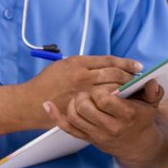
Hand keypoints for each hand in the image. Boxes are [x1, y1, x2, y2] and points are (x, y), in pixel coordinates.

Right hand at [24, 55, 141, 128]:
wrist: (28, 102)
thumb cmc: (45, 83)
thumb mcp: (63, 66)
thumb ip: (83, 65)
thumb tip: (105, 66)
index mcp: (78, 62)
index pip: (109, 61)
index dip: (126, 63)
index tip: (137, 66)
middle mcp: (82, 75)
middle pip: (115, 74)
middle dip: (129, 77)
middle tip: (139, 79)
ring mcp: (83, 92)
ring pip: (112, 88)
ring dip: (126, 89)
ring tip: (134, 90)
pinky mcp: (82, 106)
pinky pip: (104, 103)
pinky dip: (115, 101)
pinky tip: (122, 102)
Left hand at [45, 76, 167, 162]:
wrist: (138, 144)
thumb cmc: (142, 118)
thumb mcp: (152, 105)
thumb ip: (153, 92)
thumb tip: (152, 81)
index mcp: (126, 115)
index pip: (104, 99)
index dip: (100, 89)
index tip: (103, 86)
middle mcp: (110, 127)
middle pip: (85, 107)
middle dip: (84, 95)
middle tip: (89, 90)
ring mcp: (97, 134)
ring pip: (74, 116)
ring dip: (73, 103)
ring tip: (80, 97)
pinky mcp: (88, 138)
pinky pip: (67, 128)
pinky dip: (55, 117)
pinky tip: (48, 105)